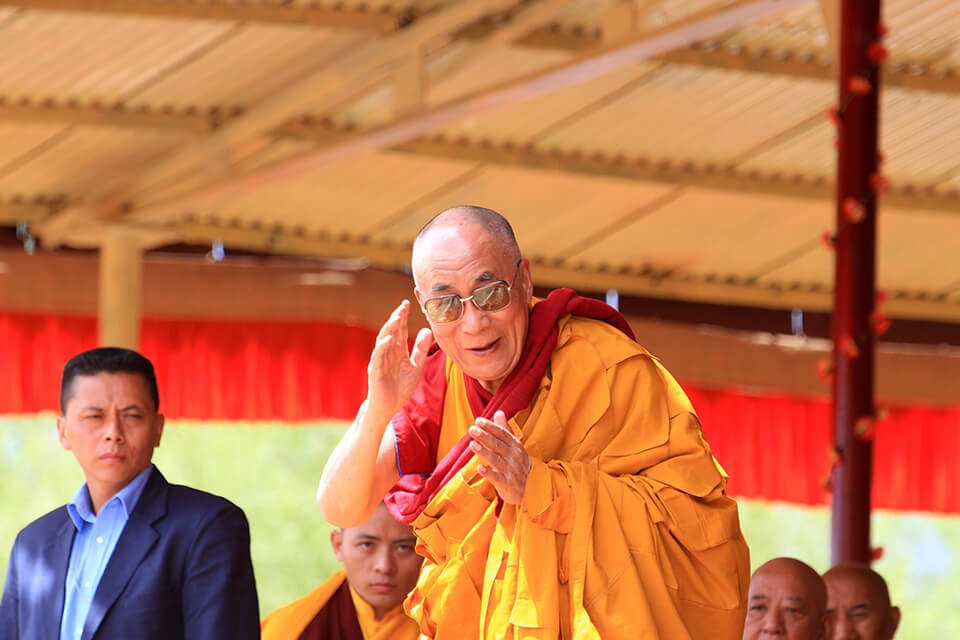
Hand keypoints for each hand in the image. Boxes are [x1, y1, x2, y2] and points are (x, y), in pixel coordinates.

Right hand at [367, 300, 433, 416]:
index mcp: (397, 350)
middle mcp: (387, 352)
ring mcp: (380, 360)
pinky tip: (389, 339)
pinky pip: (378, 356)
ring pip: (383, 340)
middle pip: (391, 331)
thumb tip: (428, 330)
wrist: (388, 407)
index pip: (400, 330)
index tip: (408, 303)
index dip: (403, 317)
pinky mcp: (375, 370)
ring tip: (397, 317)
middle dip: (397, 318)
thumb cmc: (400, 387)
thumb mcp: (416, 366)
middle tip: (404, 306)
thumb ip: (421, 350)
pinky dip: (383, 346)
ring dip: (389, 328)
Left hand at [468, 410, 530, 504]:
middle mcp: (514, 456)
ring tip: (472, 444)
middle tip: (472, 430)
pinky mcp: (507, 483)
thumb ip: (505, 429)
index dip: (491, 427)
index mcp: (515, 445)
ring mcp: (511, 470)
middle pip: (498, 445)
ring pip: (496, 460)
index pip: (502, 433)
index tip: (478, 421)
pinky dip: (488, 473)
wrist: (530, 487)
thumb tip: (499, 412)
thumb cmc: (517, 463)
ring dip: (484, 452)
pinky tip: (479, 468)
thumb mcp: (514, 446)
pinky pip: (496, 477)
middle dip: (485, 436)